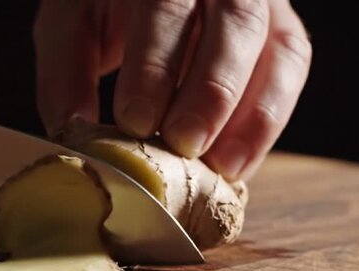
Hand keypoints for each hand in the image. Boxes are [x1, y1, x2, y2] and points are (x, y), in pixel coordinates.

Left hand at [34, 0, 310, 179]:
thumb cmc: (106, 4)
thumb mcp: (72, 22)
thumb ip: (67, 71)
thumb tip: (77, 137)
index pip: (164, 4)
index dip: (154, 64)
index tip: (136, 121)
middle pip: (235, 21)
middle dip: (210, 90)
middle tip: (184, 144)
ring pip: (278, 48)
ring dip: (252, 114)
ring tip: (219, 167)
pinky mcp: (279, 29)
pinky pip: (290, 71)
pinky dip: (267, 120)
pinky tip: (237, 162)